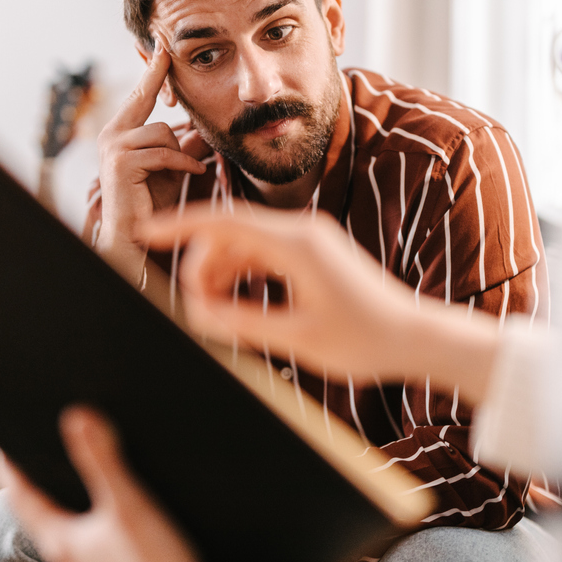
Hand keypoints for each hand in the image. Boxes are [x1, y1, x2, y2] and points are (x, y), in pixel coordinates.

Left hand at [0, 407, 225, 561]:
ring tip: (69, 512)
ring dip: (64, 531)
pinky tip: (107, 551)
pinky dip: (91, 554)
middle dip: (36, 502)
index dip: (10, 474)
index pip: (24, 502)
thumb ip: (101, 460)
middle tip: (30, 478)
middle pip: (42, 528)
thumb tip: (76, 417)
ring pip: (67, 555)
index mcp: (64, 544)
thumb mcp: (128, 504)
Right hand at [96, 42, 206, 262]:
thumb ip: (186, 145)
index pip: (139, 95)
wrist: (135, 235)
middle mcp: (111, 134)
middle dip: (156, 74)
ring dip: (180, 153)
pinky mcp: (121, 163)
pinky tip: (192, 173)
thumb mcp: (174, 166)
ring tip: (188, 170)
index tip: (160, 45)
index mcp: (120, 131)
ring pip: (162, 132)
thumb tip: (205, 128)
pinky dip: (182, 164)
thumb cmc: (152, 201)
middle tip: (166, 46)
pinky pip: (163, 152)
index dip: (151, 71)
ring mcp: (113, 147)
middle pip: (143, 98)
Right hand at [142, 204, 502, 401]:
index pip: (224, 221)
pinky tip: (239, 310)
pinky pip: (262, 255)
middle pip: (229, 233)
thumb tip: (198, 315)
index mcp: (297, 244)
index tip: (146, 231)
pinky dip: (242, 277)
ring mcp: (308, 240)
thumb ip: (242, 324)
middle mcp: (301, 231)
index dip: (181, 224)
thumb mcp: (298, 339)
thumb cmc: (365, 340)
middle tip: (197, 313)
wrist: (415, 337)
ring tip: (218, 319)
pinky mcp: (312, 255)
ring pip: (243, 246)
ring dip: (222, 275)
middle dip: (202, 267)